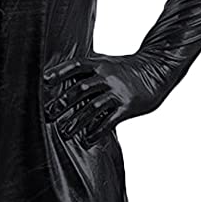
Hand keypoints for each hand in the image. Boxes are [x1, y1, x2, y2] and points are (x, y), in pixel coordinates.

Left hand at [42, 49, 174, 145]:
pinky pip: (110, 120)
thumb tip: (60, 75)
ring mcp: (117, 91)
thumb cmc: (125, 69)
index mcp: (99, 64)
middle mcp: (107, 76)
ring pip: (93, 107)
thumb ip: (86, 68)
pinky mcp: (127, 106)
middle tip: (49, 114)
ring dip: (77, 121)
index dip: (59, 72)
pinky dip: (98, 130)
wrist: (156, 71)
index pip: (75, 66)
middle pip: (81, 88)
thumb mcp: (106, 62)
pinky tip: (88, 139)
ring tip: (66, 132)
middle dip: (64, 102)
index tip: (44, 81)